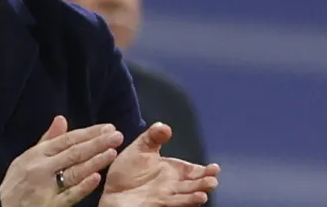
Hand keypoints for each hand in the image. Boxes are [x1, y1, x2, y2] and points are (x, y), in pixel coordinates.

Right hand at [0, 116, 124, 206]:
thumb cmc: (17, 182)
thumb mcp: (27, 157)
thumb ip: (47, 139)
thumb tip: (61, 119)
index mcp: (37, 154)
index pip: (67, 140)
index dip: (89, 133)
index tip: (108, 127)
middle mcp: (42, 168)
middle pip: (73, 153)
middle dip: (97, 143)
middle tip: (117, 136)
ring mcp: (46, 187)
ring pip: (74, 172)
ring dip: (94, 161)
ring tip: (112, 152)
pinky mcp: (50, 204)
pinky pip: (68, 195)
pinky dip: (82, 186)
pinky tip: (96, 178)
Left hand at [102, 122, 220, 206]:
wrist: (111, 192)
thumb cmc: (126, 172)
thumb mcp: (140, 149)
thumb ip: (153, 137)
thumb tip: (166, 127)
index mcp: (171, 170)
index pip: (192, 171)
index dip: (204, 170)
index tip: (215, 168)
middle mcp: (172, 185)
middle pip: (193, 184)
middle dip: (204, 182)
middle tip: (213, 179)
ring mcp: (166, 196)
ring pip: (186, 196)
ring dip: (196, 195)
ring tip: (206, 191)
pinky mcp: (158, 205)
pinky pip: (174, 204)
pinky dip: (185, 202)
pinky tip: (195, 199)